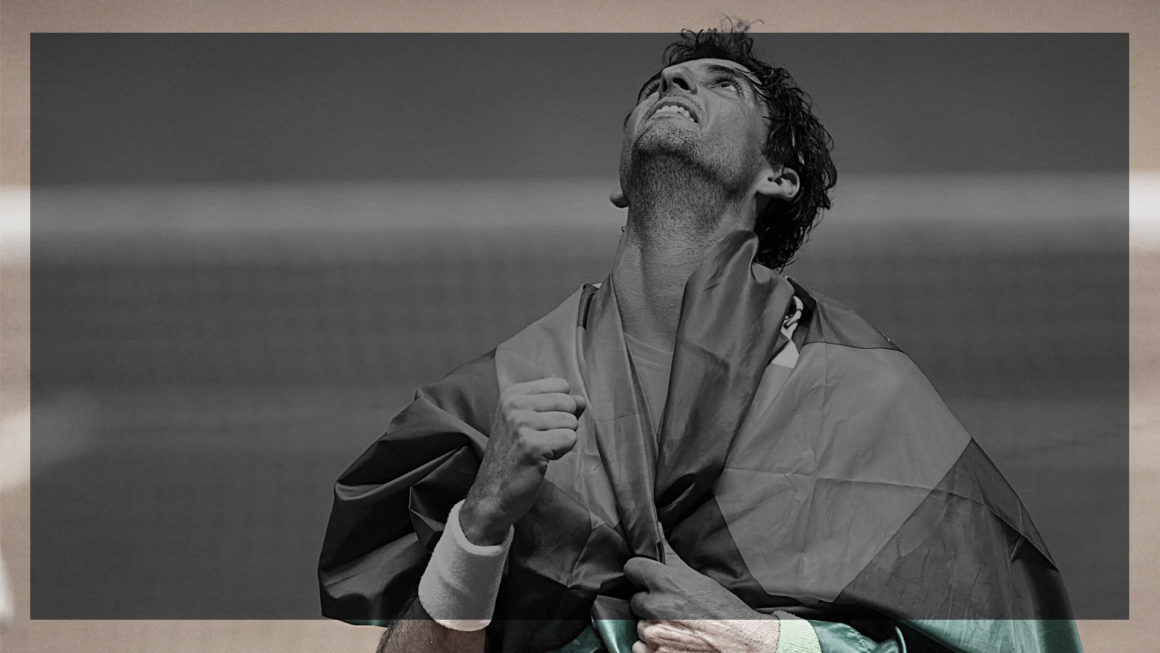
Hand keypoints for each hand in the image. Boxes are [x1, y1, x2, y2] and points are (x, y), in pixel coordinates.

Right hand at [460, 377, 586, 544]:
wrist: (492, 493)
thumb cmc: (514, 457)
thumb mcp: (529, 423)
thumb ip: (557, 407)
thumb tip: (582, 400)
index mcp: (512, 394)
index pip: (561, 385)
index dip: (560, 408)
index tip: (540, 426)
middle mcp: (514, 405)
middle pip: (569, 402)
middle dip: (564, 424)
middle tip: (541, 441)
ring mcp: (521, 424)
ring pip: (571, 422)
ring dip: (562, 441)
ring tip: (540, 451)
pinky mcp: (532, 445)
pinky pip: (570, 439)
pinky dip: (561, 453)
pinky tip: (542, 460)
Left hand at [625, 547, 778, 651]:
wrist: (744, 644)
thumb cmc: (725, 612)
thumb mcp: (699, 579)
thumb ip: (671, 556)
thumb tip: (654, 527)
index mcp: (666, 584)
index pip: (632, 568)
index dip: (641, 573)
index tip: (649, 579)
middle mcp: (656, 609)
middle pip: (636, 600)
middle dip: (651, 604)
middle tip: (673, 608)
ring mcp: (655, 635)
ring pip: (640, 625)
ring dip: (654, 626)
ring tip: (677, 627)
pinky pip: (640, 648)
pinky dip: (652, 648)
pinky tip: (673, 643)